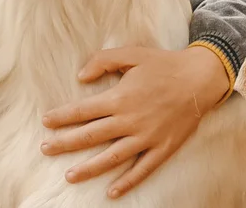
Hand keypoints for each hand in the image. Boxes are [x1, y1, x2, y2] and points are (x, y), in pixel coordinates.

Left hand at [40, 46, 230, 198]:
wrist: (200, 79)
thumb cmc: (162, 64)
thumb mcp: (130, 54)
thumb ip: (102, 61)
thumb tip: (80, 76)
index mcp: (119, 98)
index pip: (81, 111)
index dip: (61, 117)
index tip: (45, 122)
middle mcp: (130, 121)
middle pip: (90, 136)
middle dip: (64, 143)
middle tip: (45, 149)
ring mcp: (147, 137)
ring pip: (112, 157)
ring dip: (89, 168)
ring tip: (69, 175)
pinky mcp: (163, 148)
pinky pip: (143, 169)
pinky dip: (127, 182)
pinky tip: (111, 191)